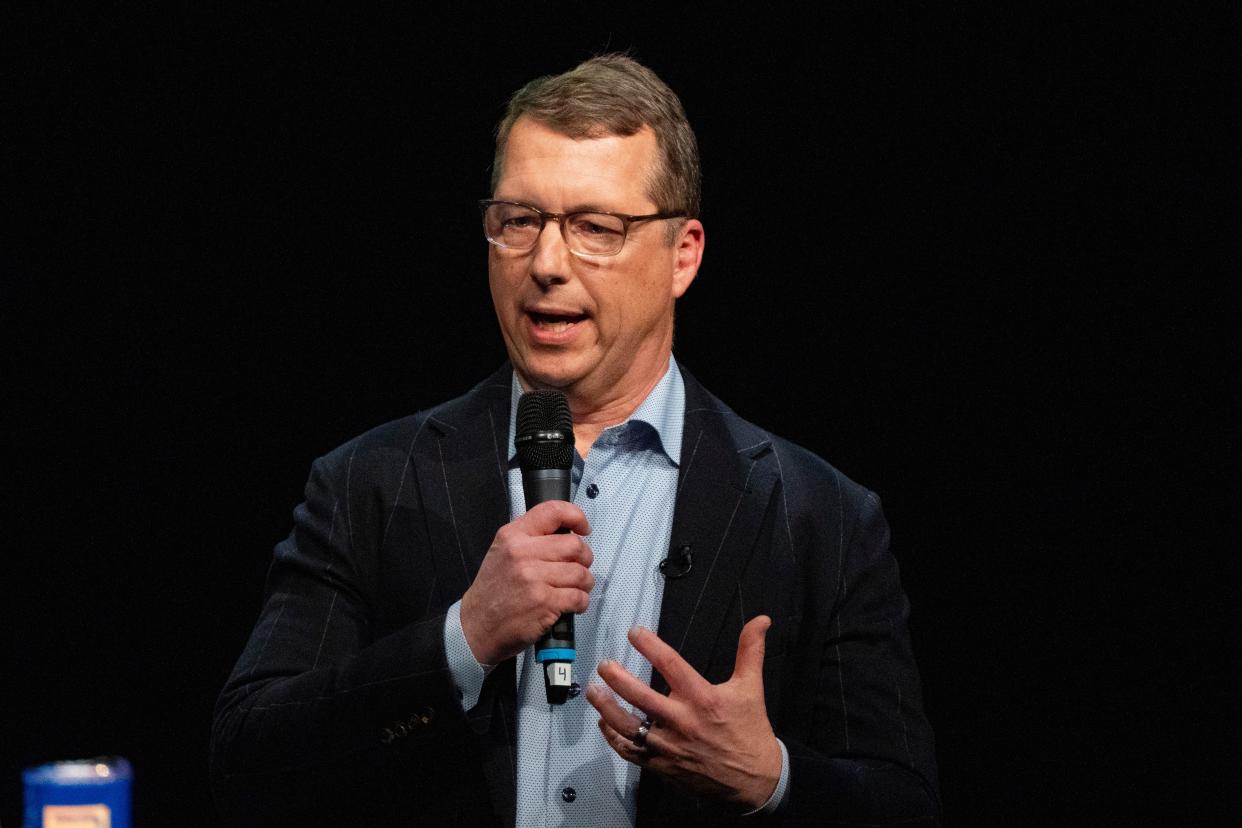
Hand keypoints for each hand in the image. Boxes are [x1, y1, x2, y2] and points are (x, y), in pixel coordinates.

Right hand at [460, 501, 592, 665]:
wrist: (477, 626)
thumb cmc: (492, 592)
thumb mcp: (502, 552)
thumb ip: (530, 538)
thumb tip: (565, 533)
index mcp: (513, 536)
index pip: (553, 512)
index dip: (576, 517)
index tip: (583, 528)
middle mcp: (522, 554)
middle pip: (575, 545)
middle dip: (584, 558)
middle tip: (579, 566)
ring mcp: (534, 579)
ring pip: (580, 573)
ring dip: (584, 583)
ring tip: (575, 588)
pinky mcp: (544, 602)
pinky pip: (579, 597)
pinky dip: (581, 602)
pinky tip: (571, 604)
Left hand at [586, 616, 781, 810]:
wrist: (755, 779)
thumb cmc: (750, 730)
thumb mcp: (752, 687)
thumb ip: (751, 650)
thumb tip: (761, 620)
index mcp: (702, 698)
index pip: (670, 664)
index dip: (649, 645)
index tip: (634, 633)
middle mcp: (682, 721)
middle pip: (640, 696)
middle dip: (617, 678)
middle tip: (603, 664)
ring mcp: (669, 745)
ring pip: (628, 725)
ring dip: (607, 707)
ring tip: (593, 690)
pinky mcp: (662, 765)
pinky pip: (631, 751)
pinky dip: (614, 737)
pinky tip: (604, 723)